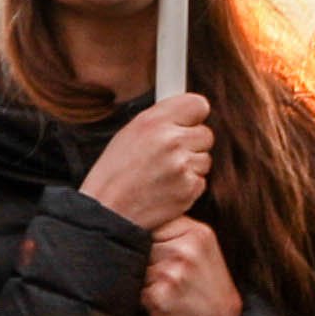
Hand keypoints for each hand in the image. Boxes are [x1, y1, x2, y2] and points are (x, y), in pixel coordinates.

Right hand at [78, 91, 215, 230]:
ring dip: (191, 166)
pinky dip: (188, 186)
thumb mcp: (130, 133)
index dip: (193, 116)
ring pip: (205, 159)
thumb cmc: (115, 173)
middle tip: (170, 154)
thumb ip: (161, 119)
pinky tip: (166, 189)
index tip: (188, 123)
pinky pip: (201, 181)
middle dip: (192, 143)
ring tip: (163, 174)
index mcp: (154, 121)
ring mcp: (182, 166)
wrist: (108, 211)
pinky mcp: (189, 189)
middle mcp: (171, 140)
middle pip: (206, 134)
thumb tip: (187, 112)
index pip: (198, 105)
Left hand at [139, 220, 242, 315]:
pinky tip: (163, 304)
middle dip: (145, 258)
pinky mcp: (158, 297)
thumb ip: (176, 233)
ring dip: (143, 279)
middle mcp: (185, 250)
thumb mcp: (203, 250)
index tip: (157, 249)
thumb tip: (136, 219)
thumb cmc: (209, 290)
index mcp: (197, 232)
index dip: (149, 236)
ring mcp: (171, 273)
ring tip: (167, 290)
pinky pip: (135, 289)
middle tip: (167, 275)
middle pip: (141, 242)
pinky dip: (143, 299)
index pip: (153, 220)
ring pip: (136, 265)